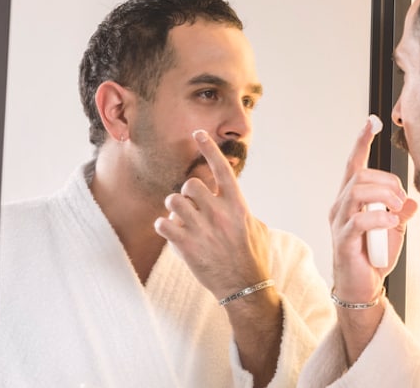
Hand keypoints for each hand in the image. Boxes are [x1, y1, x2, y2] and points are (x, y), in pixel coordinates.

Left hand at [154, 130, 271, 300]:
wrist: (245, 287)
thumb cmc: (253, 256)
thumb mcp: (257, 227)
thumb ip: (241, 209)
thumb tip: (230, 198)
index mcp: (238, 206)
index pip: (221, 169)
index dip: (209, 148)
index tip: (198, 133)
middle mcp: (219, 214)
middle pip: (191, 184)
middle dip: (188, 192)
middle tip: (191, 204)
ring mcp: (202, 230)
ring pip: (173, 201)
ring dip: (174, 208)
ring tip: (181, 218)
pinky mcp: (186, 246)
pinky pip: (163, 224)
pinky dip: (164, 226)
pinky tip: (172, 232)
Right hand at [330, 117, 417, 303]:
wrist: (363, 288)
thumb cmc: (375, 257)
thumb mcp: (395, 230)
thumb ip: (400, 212)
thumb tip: (412, 202)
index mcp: (351, 199)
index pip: (354, 164)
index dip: (361, 142)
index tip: (371, 122)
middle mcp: (341, 206)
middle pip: (361, 176)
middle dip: (387, 182)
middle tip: (402, 201)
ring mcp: (339, 222)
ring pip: (357, 192)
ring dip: (384, 197)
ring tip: (397, 211)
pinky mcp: (343, 240)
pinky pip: (359, 219)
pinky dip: (380, 218)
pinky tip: (391, 223)